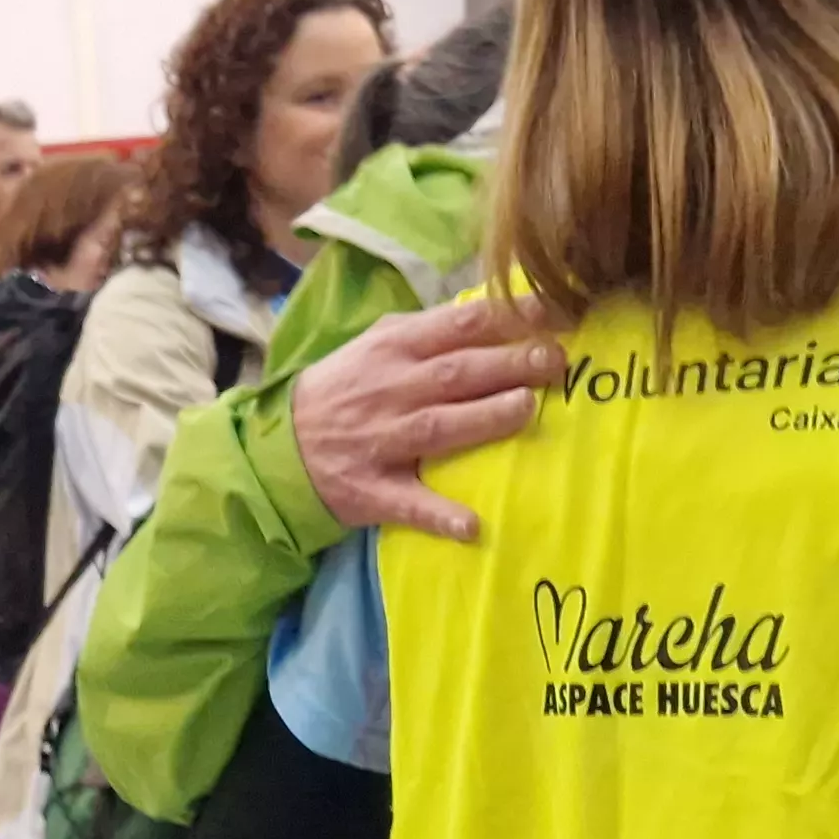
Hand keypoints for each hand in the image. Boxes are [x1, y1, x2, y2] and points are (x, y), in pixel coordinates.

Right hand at [291, 298, 569, 540]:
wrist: (280, 447)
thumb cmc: (344, 389)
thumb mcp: (377, 345)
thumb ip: (431, 331)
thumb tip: (495, 313)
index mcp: (395, 347)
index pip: (460, 323)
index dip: (511, 316)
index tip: (557, 313)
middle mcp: (390, 390)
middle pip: (456, 373)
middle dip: (508, 364)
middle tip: (554, 361)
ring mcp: (381, 441)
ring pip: (439, 427)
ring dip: (484, 419)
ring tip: (526, 409)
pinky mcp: (373, 490)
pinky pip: (410, 504)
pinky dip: (440, 516)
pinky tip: (472, 525)